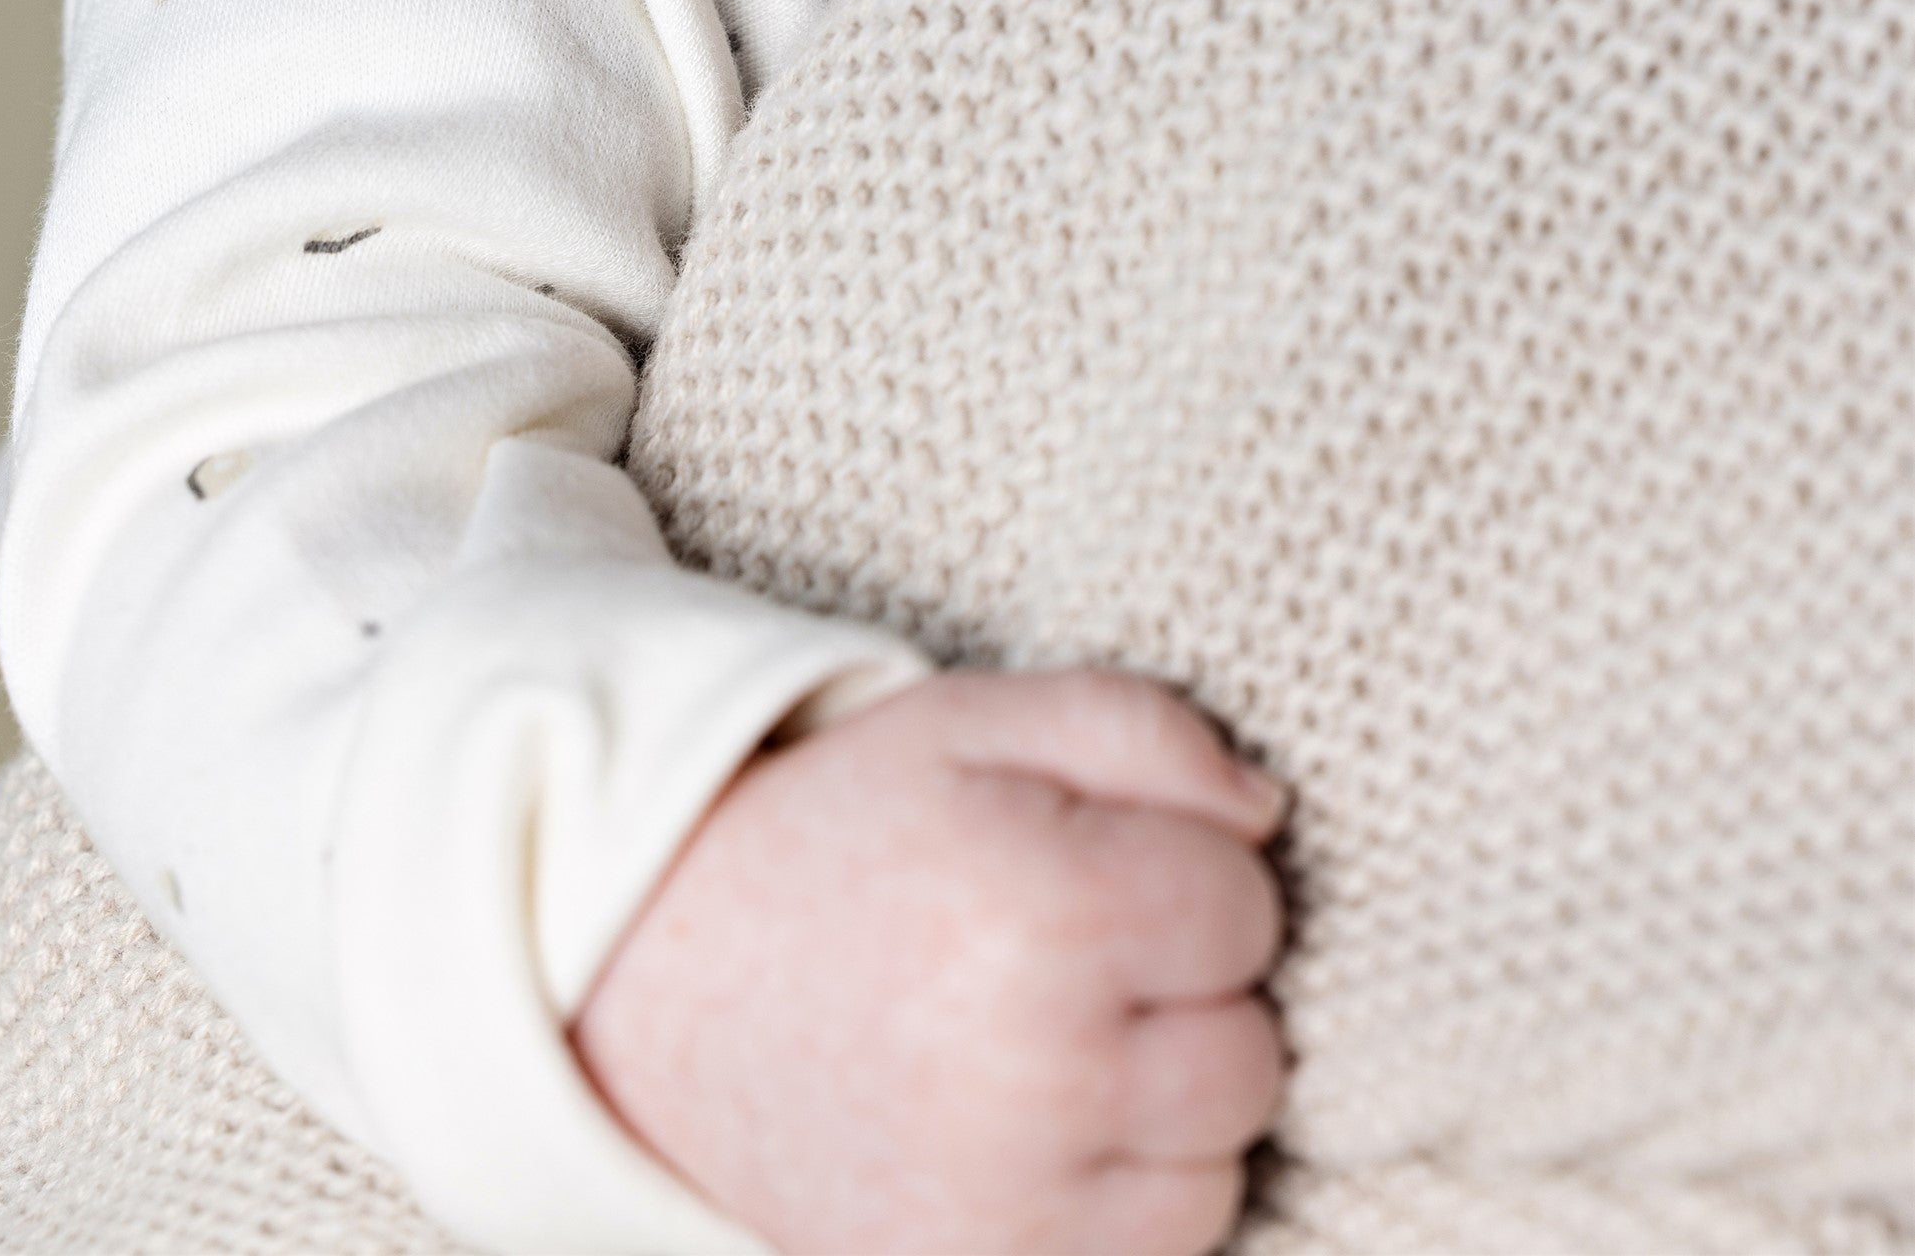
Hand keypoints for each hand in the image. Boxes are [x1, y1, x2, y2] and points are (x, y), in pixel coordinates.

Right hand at [573, 668, 1286, 1255]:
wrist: (657, 985)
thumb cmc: (841, 836)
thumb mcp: (972, 722)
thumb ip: (1141, 729)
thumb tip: (1270, 811)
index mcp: (1045, 902)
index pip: (1246, 905)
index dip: (1188, 867)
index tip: (1101, 859)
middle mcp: (1040, 1070)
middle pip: (1250, 1051)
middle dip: (1190, 993)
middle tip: (1079, 950)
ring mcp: (1011, 1204)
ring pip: (1216, 1168)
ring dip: (1170, 1106)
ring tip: (1056, 1037)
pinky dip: (1127, 1197)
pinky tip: (1044, 1125)